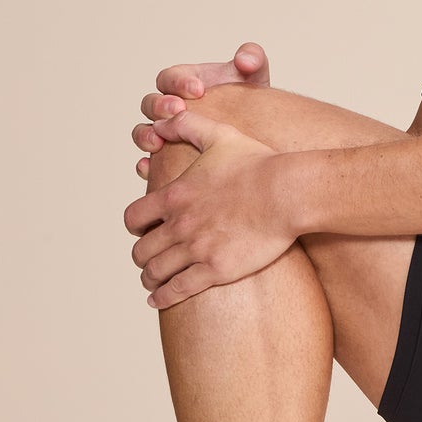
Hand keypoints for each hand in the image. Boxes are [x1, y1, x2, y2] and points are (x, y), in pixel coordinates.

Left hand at [124, 107, 293, 308]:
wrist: (287, 193)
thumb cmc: (258, 164)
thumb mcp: (219, 135)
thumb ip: (186, 125)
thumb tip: (162, 121)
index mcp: (174, 196)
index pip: (133, 218)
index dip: (134, 227)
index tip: (142, 232)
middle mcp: (178, 225)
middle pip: (141, 250)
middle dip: (142, 256)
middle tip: (149, 260)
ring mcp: (196, 249)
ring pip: (155, 272)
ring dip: (150, 278)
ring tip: (153, 282)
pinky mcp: (216, 270)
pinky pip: (177, 290)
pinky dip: (163, 297)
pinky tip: (158, 300)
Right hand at [133, 42, 269, 179]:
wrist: (255, 131)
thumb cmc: (247, 98)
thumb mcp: (254, 75)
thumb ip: (252, 58)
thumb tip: (244, 60)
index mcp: (182, 82)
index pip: (170, 77)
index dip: (180, 82)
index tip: (199, 89)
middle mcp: (167, 106)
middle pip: (150, 104)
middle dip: (162, 107)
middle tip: (179, 111)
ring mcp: (165, 132)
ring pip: (143, 131)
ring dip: (147, 135)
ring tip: (159, 142)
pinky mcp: (166, 158)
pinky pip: (147, 162)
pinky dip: (145, 165)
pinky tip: (149, 169)